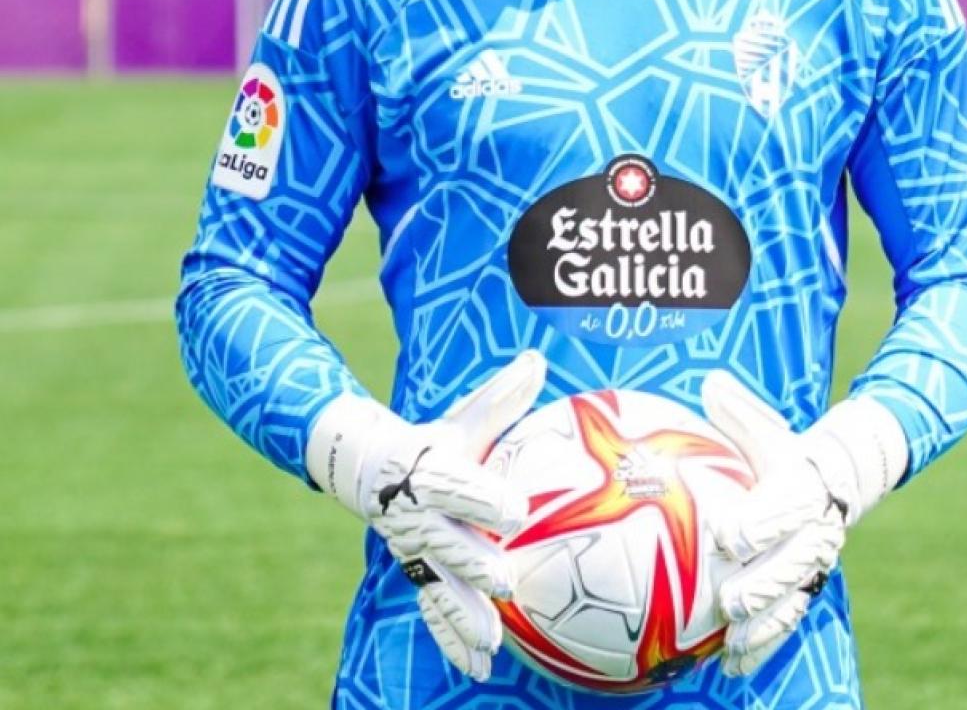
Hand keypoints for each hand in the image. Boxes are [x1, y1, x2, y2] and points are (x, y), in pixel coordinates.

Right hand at [306, 350, 545, 680]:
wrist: (367, 466)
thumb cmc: (430, 438)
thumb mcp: (463, 416)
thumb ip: (501, 396)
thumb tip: (539, 358)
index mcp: (429, 472)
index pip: (455, 485)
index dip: (482, 496)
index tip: (515, 509)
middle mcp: (418, 517)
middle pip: (446, 544)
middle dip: (475, 565)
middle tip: (508, 583)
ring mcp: (414, 550)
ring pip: (438, 587)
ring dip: (464, 617)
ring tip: (492, 644)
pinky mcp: (416, 573)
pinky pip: (433, 610)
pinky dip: (452, 639)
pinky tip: (476, 667)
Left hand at [702, 371, 908, 676]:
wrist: (838, 478)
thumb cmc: (785, 451)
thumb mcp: (767, 427)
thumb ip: (739, 411)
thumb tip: (709, 381)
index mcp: (802, 487)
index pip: (784, 505)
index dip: (759, 520)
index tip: (726, 533)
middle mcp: (814, 530)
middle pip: (792, 562)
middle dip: (763, 583)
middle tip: (730, 599)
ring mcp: (813, 563)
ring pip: (793, 598)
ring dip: (764, 624)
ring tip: (731, 643)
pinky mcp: (806, 587)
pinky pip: (789, 620)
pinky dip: (764, 645)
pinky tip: (733, 665)